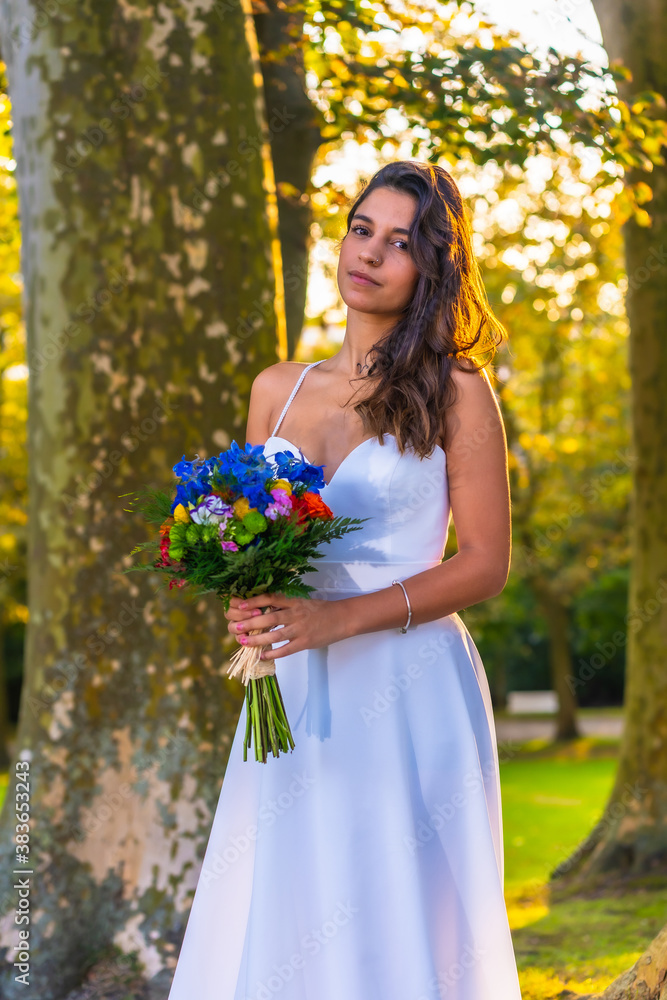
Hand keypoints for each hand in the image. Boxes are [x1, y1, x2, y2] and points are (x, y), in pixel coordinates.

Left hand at [224, 592, 349, 660]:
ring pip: (275, 635)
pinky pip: (287, 649)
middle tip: (236, 627)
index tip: (241, 605)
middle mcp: (295, 614)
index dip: (255, 601)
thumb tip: (264, 610)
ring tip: (244, 642)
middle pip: (269, 619)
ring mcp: (300, 629)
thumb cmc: (321, 610)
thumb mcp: (302, 602)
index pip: (271, 599)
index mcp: (294, 602)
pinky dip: (274, 653)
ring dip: (258, 640)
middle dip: (251, 623)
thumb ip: (285, 606)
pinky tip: (263, 656)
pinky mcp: (305, 642)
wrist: (342, 618)